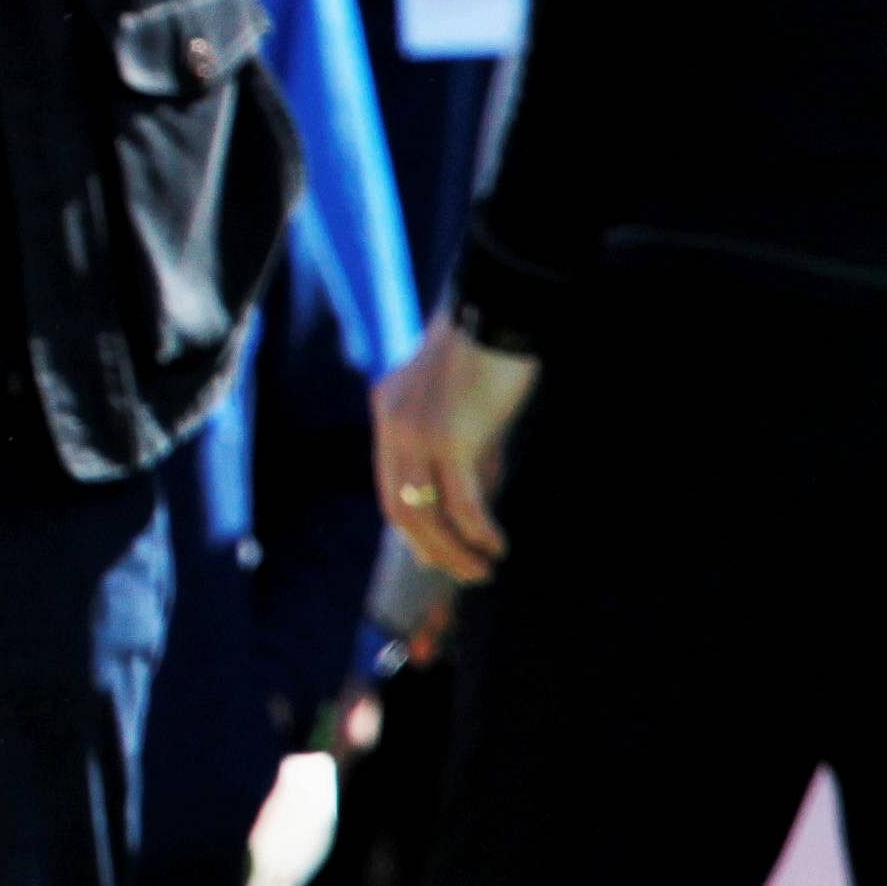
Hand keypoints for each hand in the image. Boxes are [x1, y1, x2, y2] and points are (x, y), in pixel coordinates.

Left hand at [374, 320, 541, 584]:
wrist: (497, 311)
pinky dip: (477, 530)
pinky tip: (495, 545)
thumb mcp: (466, 410)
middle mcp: (393, 425)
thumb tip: (470, 508)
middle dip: (431, 549)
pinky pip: (460, 501)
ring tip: (482, 571)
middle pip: (399, 508)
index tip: (435, 554)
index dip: (411, 527)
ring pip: (425, 512)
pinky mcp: (450, 438)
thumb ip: (464, 453)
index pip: (389, 485)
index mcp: (389, 412)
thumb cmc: (490, 355)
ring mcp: (417, 434)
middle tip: (462, 574)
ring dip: (454, 550)